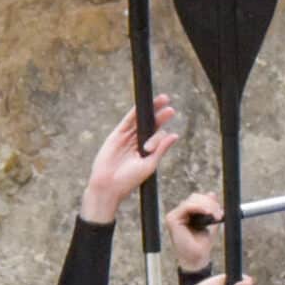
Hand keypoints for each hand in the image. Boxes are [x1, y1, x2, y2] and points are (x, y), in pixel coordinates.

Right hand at [80, 96, 178, 223]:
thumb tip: (175, 135)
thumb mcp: (149, 164)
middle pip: (151, 125)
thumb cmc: (129, 179)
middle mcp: (138, 143)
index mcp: (148, 151)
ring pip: (140, 120)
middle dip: (161, 116)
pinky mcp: (117, 135)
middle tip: (171, 108)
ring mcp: (127, 138)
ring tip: (164, 99)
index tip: (163, 143)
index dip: (160, 136)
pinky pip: (127, 121)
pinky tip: (143, 105)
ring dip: (150, 110)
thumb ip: (161, 148)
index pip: (158, 137)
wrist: (109, 185)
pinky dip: (134, 112)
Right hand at [167, 189, 220, 273]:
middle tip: (220, 215)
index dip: (210, 201)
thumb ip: (211, 209)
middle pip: (195, 197)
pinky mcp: (172, 219)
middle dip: (210, 203)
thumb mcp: (210, 223)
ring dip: (207, 206)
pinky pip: (186, 206)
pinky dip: (199, 207)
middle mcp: (179, 214)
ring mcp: (174, 216)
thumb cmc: (202, 244)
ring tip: (216, 217)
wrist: (197, 258)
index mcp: (186, 214)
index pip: (197, 199)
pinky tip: (208, 213)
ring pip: (192, 200)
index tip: (221, 212)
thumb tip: (211, 193)